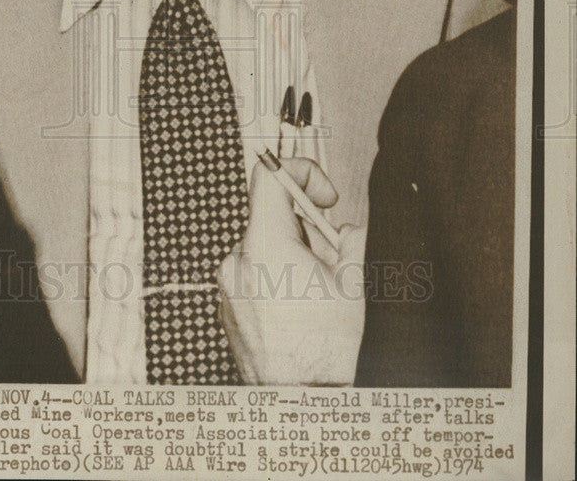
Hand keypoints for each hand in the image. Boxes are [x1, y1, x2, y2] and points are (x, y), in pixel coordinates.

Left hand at [217, 157, 365, 384]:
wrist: (297, 402)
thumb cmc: (322, 350)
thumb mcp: (350, 285)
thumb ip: (348, 242)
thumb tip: (346, 229)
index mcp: (265, 244)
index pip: (269, 178)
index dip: (302, 174)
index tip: (323, 197)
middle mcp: (237, 259)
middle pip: (271, 216)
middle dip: (305, 228)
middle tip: (330, 258)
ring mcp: (227, 283)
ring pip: (263, 246)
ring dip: (290, 255)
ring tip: (313, 293)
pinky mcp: (226, 303)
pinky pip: (252, 272)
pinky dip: (274, 277)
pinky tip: (295, 308)